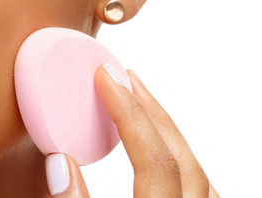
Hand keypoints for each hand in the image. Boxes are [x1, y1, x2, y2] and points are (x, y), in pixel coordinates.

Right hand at [44, 67, 218, 196]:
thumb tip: (60, 161)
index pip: (153, 158)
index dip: (127, 113)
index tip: (104, 76)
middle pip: (180, 157)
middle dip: (150, 111)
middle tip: (122, 77)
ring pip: (198, 173)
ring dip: (168, 134)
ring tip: (141, 108)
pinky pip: (201, 190)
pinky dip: (180, 162)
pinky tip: (162, 154)